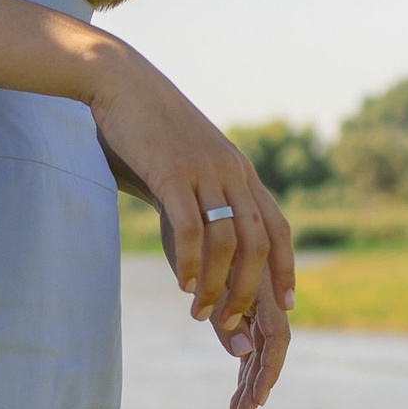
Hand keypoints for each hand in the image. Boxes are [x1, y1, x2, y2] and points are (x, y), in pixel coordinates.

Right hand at [83, 44, 294, 408]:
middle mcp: (232, 172)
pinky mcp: (172, 170)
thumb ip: (201, 202)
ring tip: (199, 313)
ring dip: (217, 284)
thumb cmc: (148, 131)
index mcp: (240, 173)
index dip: (286, 268)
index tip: (286, 304)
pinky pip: (190, 225)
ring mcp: (204, 171)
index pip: (278, 227)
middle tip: (232, 325)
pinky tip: (183, 286)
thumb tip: (203, 247)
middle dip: (249, 291)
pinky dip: (192, 261)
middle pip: (258, 243)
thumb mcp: (187, 167)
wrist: (120, 82)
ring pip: (227, 240)